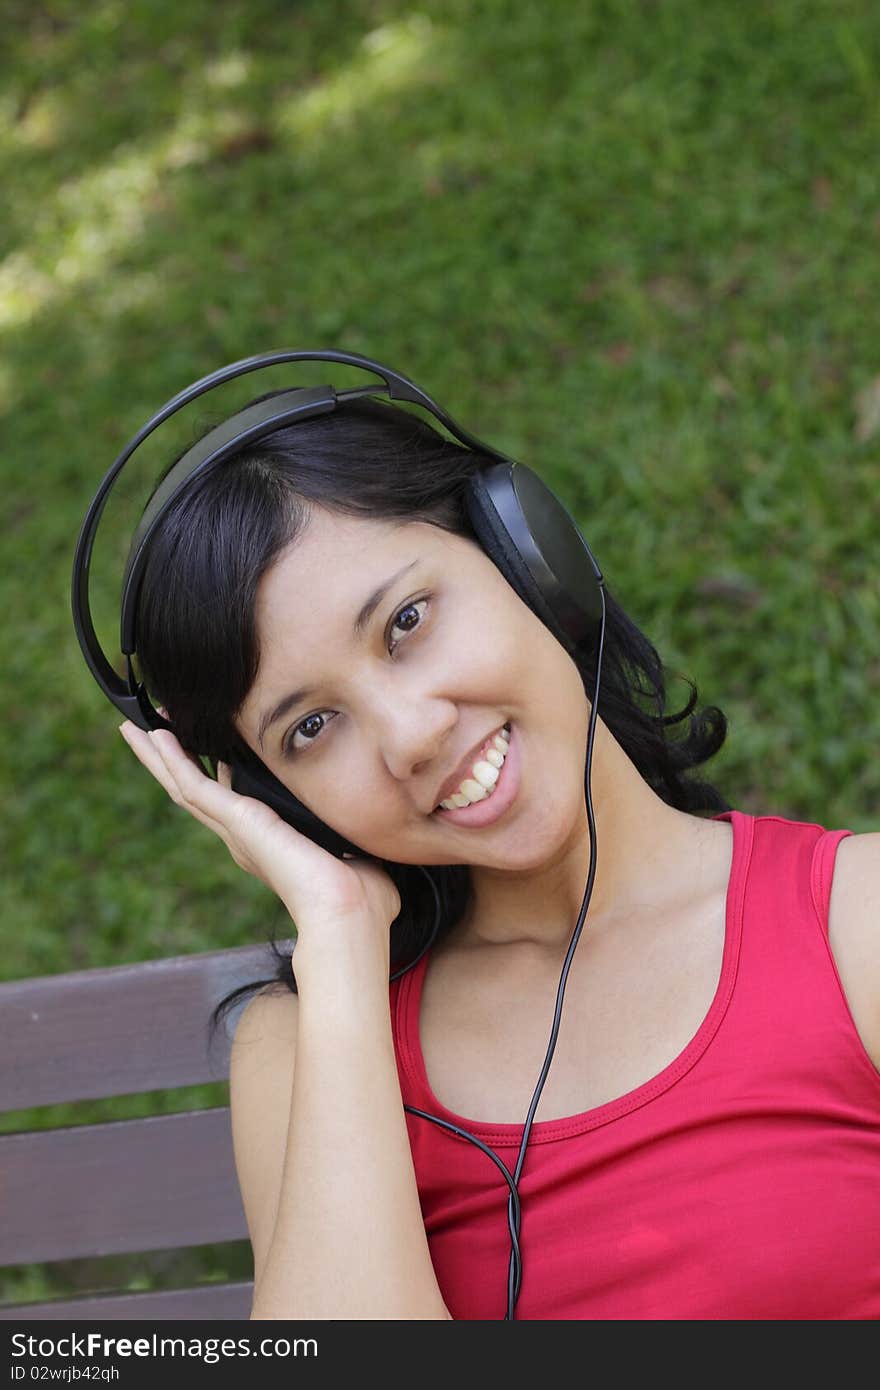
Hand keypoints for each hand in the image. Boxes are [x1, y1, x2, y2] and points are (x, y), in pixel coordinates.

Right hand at [117, 722, 400, 969]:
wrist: (350, 913)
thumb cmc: (364, 898)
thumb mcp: (354, 852)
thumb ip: (352, 837)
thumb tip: (371, 828)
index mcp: (268, 844)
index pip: (232, 799)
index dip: (214, 770)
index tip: (205, 744)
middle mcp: (244, 838)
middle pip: (194, 790)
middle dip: (170, 761)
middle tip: (146, 729)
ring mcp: (236, 831)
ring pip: (183, 785)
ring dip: (159, 754)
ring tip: (134, 727)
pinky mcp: (236, 822)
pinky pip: (192, 785)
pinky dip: (171, 759)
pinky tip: (155, 734)